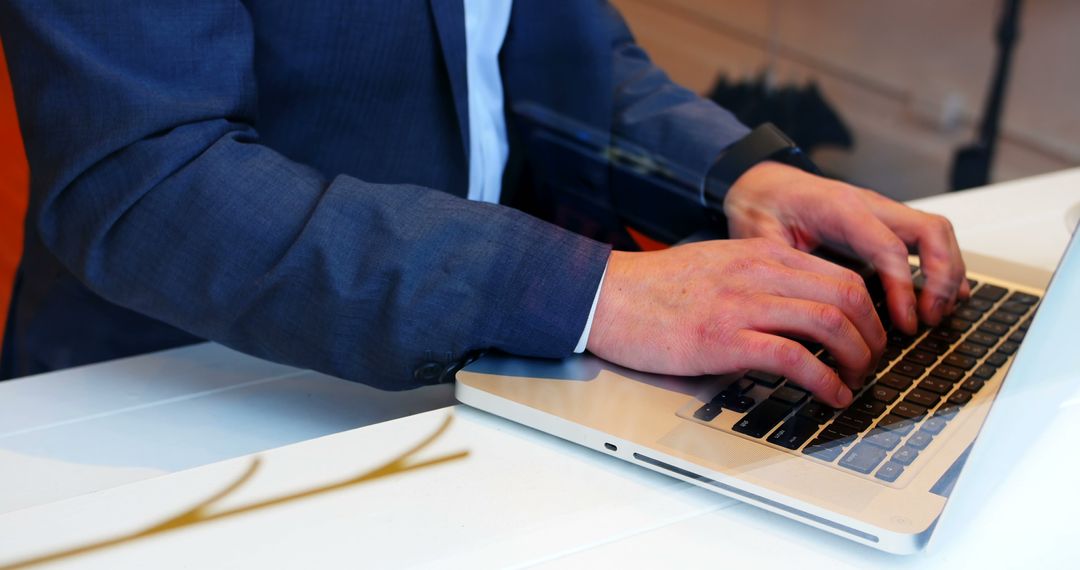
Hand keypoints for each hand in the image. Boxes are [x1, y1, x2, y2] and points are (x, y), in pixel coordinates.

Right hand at [587, 239, 885, 407]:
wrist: (607, 296)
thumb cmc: (654, 289)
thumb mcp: (717, 264)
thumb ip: (757, 276)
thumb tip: (795, 305)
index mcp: (759, 253)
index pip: (839, 274)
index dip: (869, 310)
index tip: (869, 336)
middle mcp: (759, 272)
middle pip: (847, 295)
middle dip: (873, 335)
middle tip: (871, 362)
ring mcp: (743, 304)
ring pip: (831, 323)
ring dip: (858, 359)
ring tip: (856, 382)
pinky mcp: (725, 339)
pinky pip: (795, 358)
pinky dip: (826, 381)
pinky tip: (831, 395)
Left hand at [724, 161, 968, 333]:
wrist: (762, 184)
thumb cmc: (762, 208)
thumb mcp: (761, 238)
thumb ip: (783, 269)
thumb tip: (801, 312)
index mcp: (840, 208)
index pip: (889, 247)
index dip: (904, 287)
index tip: (906, 322)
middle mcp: (869, 204)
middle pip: (930, 231)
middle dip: (941, 277)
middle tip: (930, 319)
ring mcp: (882, 210)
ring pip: (937, 232)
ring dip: (948, 273)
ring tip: (938, 314)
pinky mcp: (885, 221)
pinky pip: (927, 238)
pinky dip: (943, 265)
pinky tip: (944, 297)